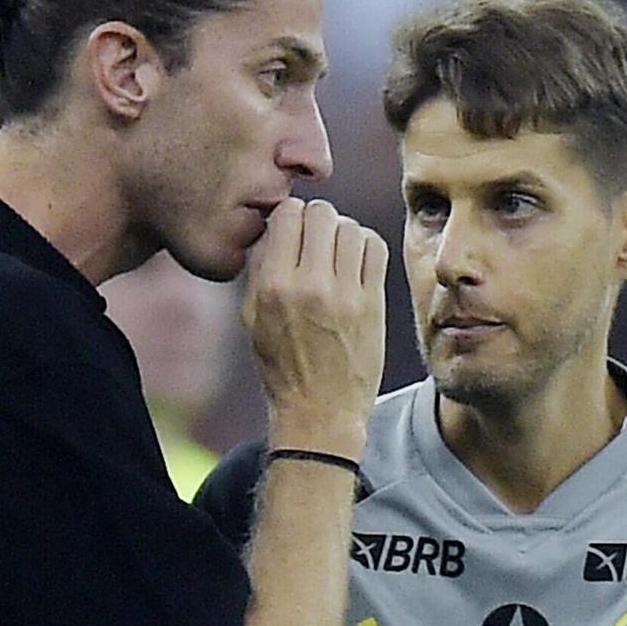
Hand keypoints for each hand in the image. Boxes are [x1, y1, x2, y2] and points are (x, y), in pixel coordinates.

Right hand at [243, 199, 387, 459]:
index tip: (292, 232)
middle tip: (315, 239)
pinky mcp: (372, 304)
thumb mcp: (251, 319)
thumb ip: (259, 269)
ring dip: (342, 233)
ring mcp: (345, 295)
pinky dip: (365, 246)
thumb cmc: (281, 366)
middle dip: (316, 220)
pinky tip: (355, 262)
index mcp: (273, 287)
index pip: (288, 214)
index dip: (290, 216)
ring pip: (351, 226)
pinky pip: (375, 248)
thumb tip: (275, 226)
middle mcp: (308, 286)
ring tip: (335, 253)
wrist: (320, 412)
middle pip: (322, 213)